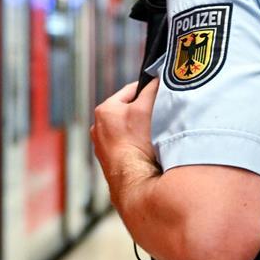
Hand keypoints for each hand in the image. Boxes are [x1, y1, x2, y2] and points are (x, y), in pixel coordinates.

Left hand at [91, 77, 160, 197]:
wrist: (133, 181)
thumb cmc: (137, 143)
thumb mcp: (146, 108)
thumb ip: (151, 89)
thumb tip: (157, 79)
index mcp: (104, 110)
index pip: (131, 90)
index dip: (148, 90)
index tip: (161, 93)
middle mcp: (98, 128)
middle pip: (129, 111)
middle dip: (144, 111)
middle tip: (160, 116)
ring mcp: (102, 146)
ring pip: (127, 129)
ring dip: (140, 130)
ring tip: (154, 136)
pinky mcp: (110, 162)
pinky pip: (127, 146)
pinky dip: (136, 145)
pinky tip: (147, 151)